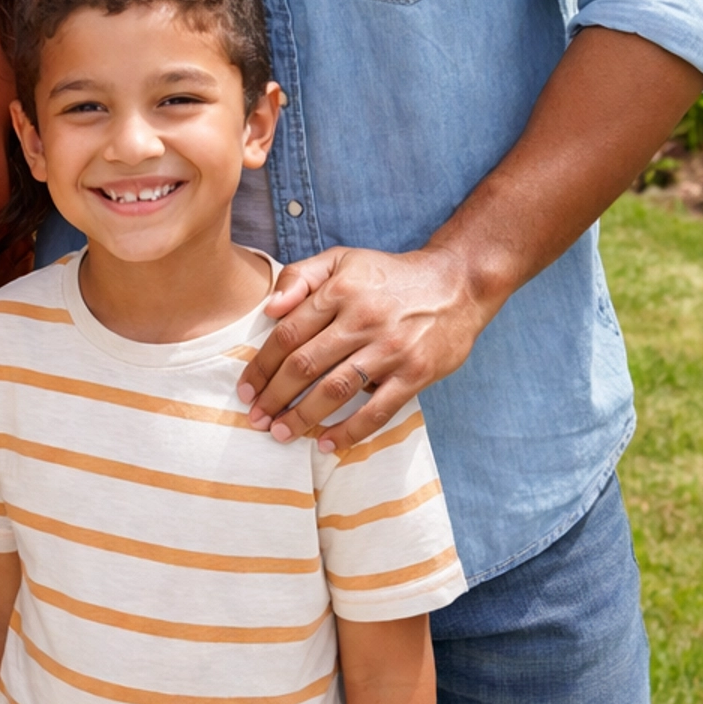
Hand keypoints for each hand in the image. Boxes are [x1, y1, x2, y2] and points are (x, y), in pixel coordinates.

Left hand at [237, 242, 490, 453]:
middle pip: (305, 365)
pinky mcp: (415, 374)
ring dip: (303, 417)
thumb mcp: (342, 259)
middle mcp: (362, 320)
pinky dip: (350, 431)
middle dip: (274, 397)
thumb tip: (269, 309)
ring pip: (335, 390)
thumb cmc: (389, 275)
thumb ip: (300, 276)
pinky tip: (327, 444)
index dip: (261, 366)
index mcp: (339, 291)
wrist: (456, 284)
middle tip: (256, 420)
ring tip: (281, 433)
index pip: (288, 334)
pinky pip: (377, 411)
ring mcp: (390, 350)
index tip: (246, 390)